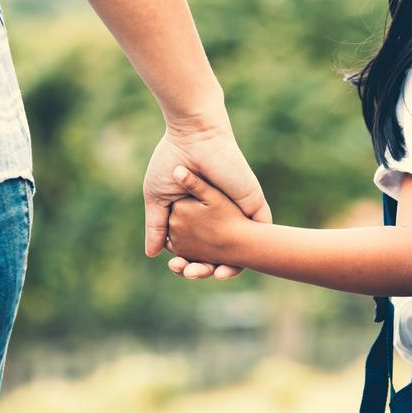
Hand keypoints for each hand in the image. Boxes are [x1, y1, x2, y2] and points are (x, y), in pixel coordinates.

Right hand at [143, 109, 270, 278]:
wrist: (195, 137)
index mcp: (197, 215)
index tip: (176, 267)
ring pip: (239, 251)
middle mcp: (219, 217)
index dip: (187, 262)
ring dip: (226, 268)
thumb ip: (156, 226)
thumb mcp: (158, 199)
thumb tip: (152, 254)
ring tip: (211, 275)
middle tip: (190, 273)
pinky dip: (250, 256)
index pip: (195, 248)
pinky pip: (259, 238)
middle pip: (216, 254)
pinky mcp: (253, 206)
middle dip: (204, 269)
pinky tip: (233, 268)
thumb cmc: (172, 162)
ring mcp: (237, 213)